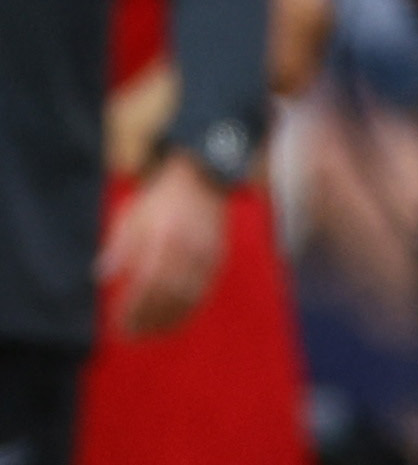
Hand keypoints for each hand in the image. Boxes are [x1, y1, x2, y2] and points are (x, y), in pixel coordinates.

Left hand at [98, 151, 228, 334]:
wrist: (200, 180)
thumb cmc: (158, 201)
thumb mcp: (131, 217)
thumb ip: (119, 247)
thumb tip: (102, 277)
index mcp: (164, 238)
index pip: (148, 284)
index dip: (134, 309)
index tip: (118, 324)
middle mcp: (188, 249)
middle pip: (169, 296)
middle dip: (148, 319)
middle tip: (130, 335)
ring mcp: (206, 255)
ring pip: (189, 298)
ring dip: (168, 320)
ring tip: (149, 334)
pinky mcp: (217, 258)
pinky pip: (204, 292)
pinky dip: (188, 310)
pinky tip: (172, 319)